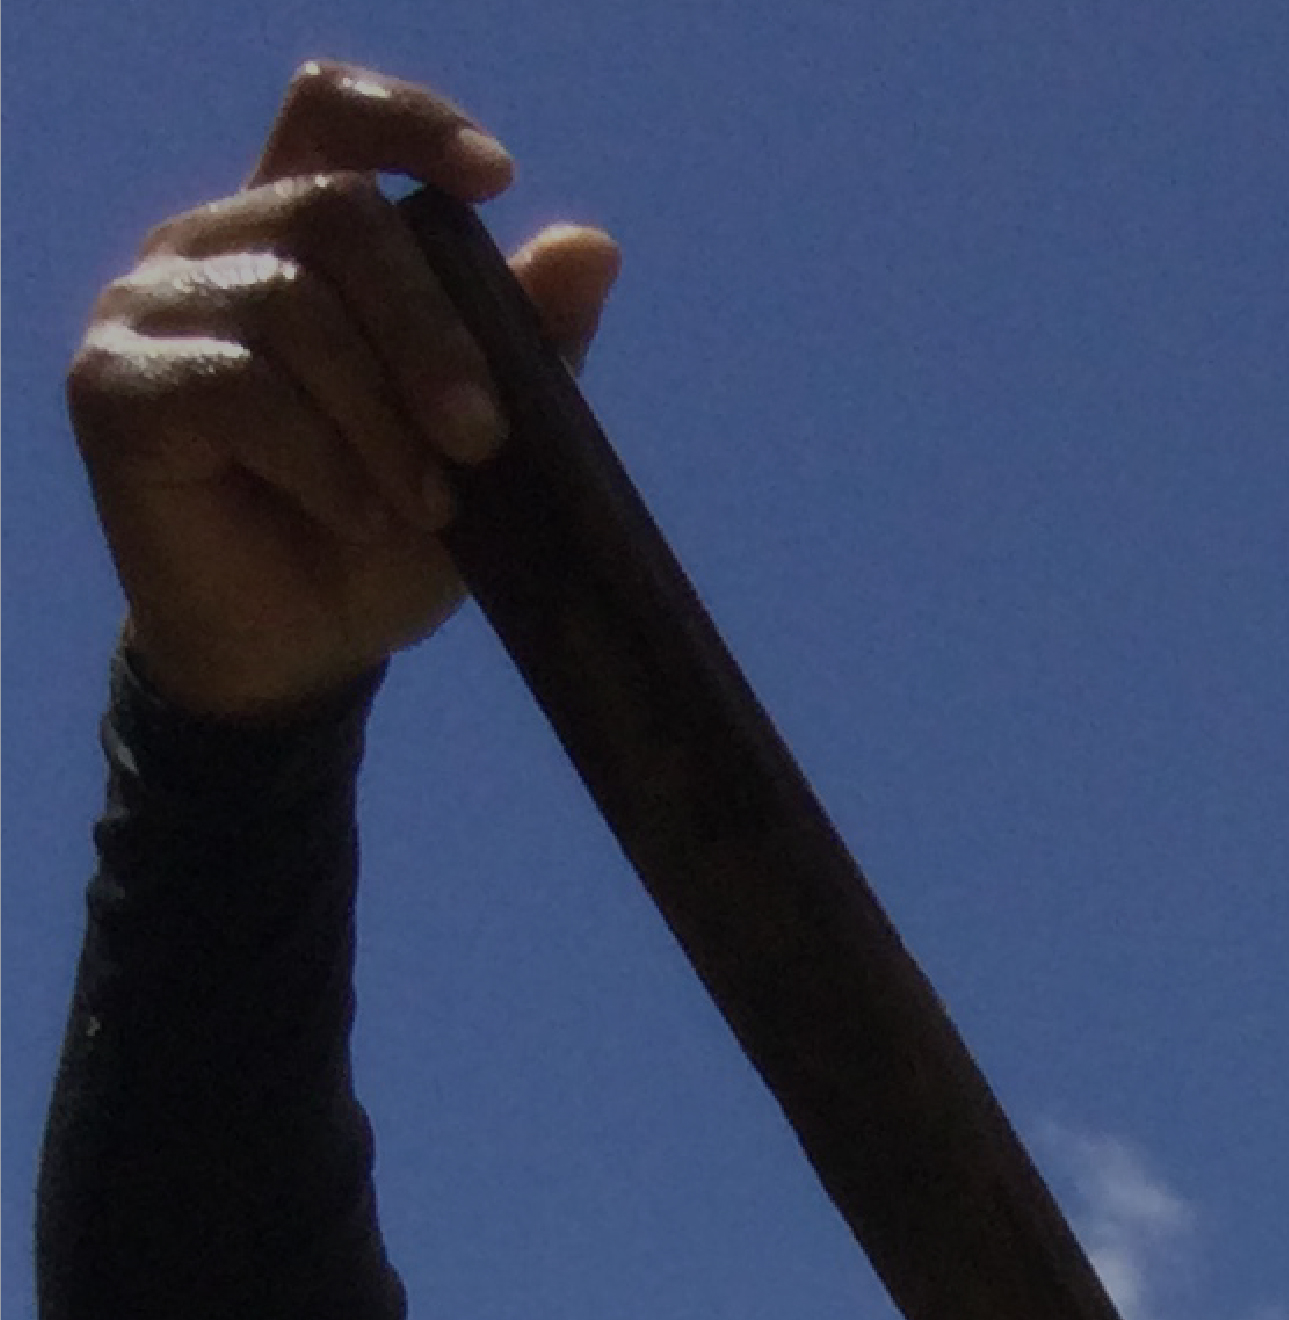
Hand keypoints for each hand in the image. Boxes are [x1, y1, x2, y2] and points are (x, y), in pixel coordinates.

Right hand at [69, 71, 614, 725]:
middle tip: (481, 437)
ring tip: (423, 505)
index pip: (332, 114)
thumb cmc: (379, 538)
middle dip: (430, 327)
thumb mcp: (475, 447)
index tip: (497, 181)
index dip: (410, 124)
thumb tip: (593, 247)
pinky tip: (359, 515)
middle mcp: (210, 243)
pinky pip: (237, 387)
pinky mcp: (113, 384)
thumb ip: (525, 345)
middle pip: (334, 213)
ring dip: (379, 415)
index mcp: (291, 229)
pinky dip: (322, 459)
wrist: (293, 656)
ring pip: (289, 304)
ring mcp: (149, 304)